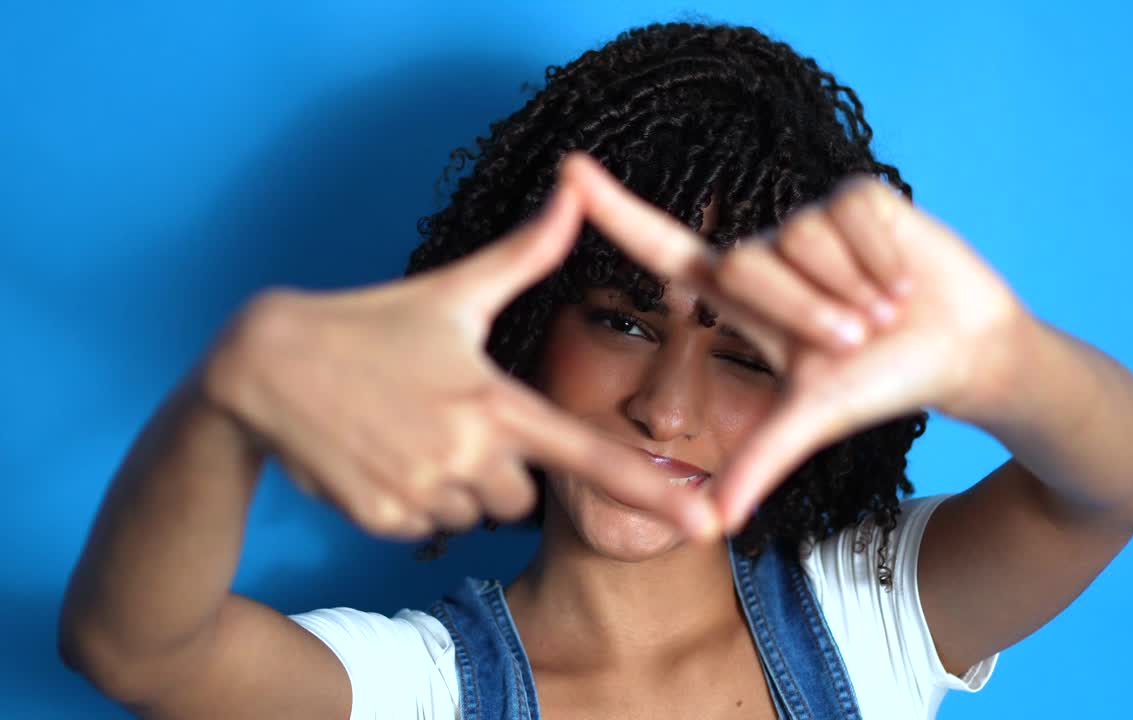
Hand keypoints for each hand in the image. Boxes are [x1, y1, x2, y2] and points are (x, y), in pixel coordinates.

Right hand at [202, 185, 719, 540]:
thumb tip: (575, 190)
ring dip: (457, 485)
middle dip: (503, 469)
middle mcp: (466, 456)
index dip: (652, 489)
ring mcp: (421, 493)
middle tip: (451, 421)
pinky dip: (414, 501)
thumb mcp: (450, 290)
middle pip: (524, 497)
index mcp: (494, 402)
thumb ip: (525, 254)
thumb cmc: (368, 326)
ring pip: (475, 515)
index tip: (707, 519)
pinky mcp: (382, 521)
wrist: (263, 368)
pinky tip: (382, 456)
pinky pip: (426, 526)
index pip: (588, 455)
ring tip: (409, 432)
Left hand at [561, 151, 1031, 532]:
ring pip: (803, 238)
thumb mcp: (813, 418)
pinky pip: (851, 218)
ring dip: (853, 289)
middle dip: (807, 313)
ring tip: (886, 310)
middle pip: (747, 263)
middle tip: (855, 339)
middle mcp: (767, 251)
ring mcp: (810, 221)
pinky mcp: (857, 197)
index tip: (567, 171)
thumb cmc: (876, 382)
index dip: (615, 211)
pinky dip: (883, 260)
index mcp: (741, 299)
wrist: (957, 351)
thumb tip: (715, 521)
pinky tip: (903, 280)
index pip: (664, 247)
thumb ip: (761, 459)